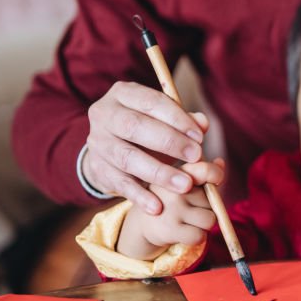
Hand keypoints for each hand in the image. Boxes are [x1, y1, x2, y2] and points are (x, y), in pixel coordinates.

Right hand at [83, 81, 208, 213]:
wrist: (108, 149)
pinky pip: (120, 184)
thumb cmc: (144, 127)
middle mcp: (104, 115)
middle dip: (169, 142)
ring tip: (185, 184)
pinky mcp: (98, 169)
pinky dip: (139, 196)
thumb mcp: (160, 117)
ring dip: (159, 172)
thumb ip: (183, 119)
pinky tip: (157, 206)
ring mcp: (98, 143)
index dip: (177, 118)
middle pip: (135, 127)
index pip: (151, 101)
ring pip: (128, 158)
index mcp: (122, 94)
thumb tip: (203, 123)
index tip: (200, 136)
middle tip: (196, 156)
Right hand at [116, 158, 224, 259]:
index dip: (216, 175)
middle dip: (207, 207)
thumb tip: (221, 163)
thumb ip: (204, 172)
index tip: (216, 179)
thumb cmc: (172, 198)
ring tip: (188, 220)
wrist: (143, 223)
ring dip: (204, 224)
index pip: (205, 170)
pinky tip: (184, 232)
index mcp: (180, 171)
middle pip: (213, 200)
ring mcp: (172, 208)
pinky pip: (199, 236)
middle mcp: (174, 187)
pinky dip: (197, 237)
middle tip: (190, 208)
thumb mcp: (183, 180)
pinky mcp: (169, 229)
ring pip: (210, 220)